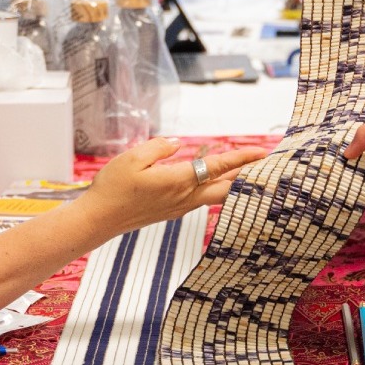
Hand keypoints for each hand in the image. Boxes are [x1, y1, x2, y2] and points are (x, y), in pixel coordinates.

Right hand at [81, 137, 266, 232]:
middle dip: (246, 175)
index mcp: (178, 181)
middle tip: (264, 164)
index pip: (217, 167)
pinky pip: (201, 199)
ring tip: (245, 171)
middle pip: (226, 187)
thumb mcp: (133, 157)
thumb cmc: (112, 187)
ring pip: (215, 195)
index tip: (260, 151)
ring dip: (231, 183)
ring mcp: (179, 208)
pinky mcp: (171, 212)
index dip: (240, 158)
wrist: (99, 219)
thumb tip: (178, 145)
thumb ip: (159, 147)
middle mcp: (184, 197)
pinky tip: (213, 181)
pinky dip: (214, 189)